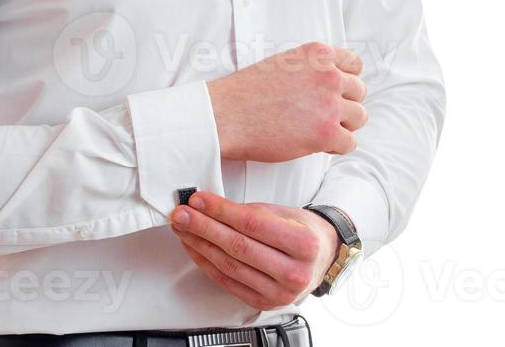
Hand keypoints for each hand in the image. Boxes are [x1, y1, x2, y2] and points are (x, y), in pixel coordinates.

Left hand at [168, 189, 339, 309]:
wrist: (323, 258)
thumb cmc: (304, 232)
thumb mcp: (286, 213)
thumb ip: (252, 212)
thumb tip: (211, 207)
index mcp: (303, 245)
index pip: (252, 225)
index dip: (221, 212)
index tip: (199, 200)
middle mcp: (294, 273)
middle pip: (238, 247)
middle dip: (203, 228)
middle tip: (182, 214)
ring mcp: (279, 293)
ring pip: (229, 266)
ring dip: (200, 245)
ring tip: (183, 228)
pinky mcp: (264, 303)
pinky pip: (228, 282)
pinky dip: (207, 264)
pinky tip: (195, 248)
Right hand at [206, 41, 367, 162]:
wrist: (225, 115)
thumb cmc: (246, 92)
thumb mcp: (283, 63)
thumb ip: (311, 69)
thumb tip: (331, 86)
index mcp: (318, 54)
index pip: (355, 64)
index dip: (346, 81)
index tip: (334, 93)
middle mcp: (329, 75)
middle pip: (359, 92)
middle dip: (344, 105)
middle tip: (321, 115)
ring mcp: (330, 104)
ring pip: (359, 118)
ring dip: (342, 126)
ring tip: (318, 130)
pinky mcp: (327, 132)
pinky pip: (349, 143)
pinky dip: (335, 147)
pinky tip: (315, 145)